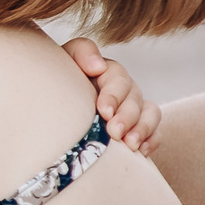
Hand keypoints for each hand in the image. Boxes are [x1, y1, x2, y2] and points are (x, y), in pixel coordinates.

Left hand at [63, 37, 160, 153]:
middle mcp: (123, 89)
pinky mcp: (137, 127)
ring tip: (130, 144)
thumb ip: (80, 53)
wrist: (49, 110)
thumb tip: (98, 66)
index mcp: (106, 72)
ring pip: (150, 113)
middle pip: (135, 98)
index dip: (113, 95)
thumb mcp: (63, 61)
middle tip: (114, 132)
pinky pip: (154, 132)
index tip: (103, 111)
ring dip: (142, 128)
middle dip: (126, 117)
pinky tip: (141, 151)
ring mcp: (132, 108)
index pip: (118, 78)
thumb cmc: (55, 84)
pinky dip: (152, 140)